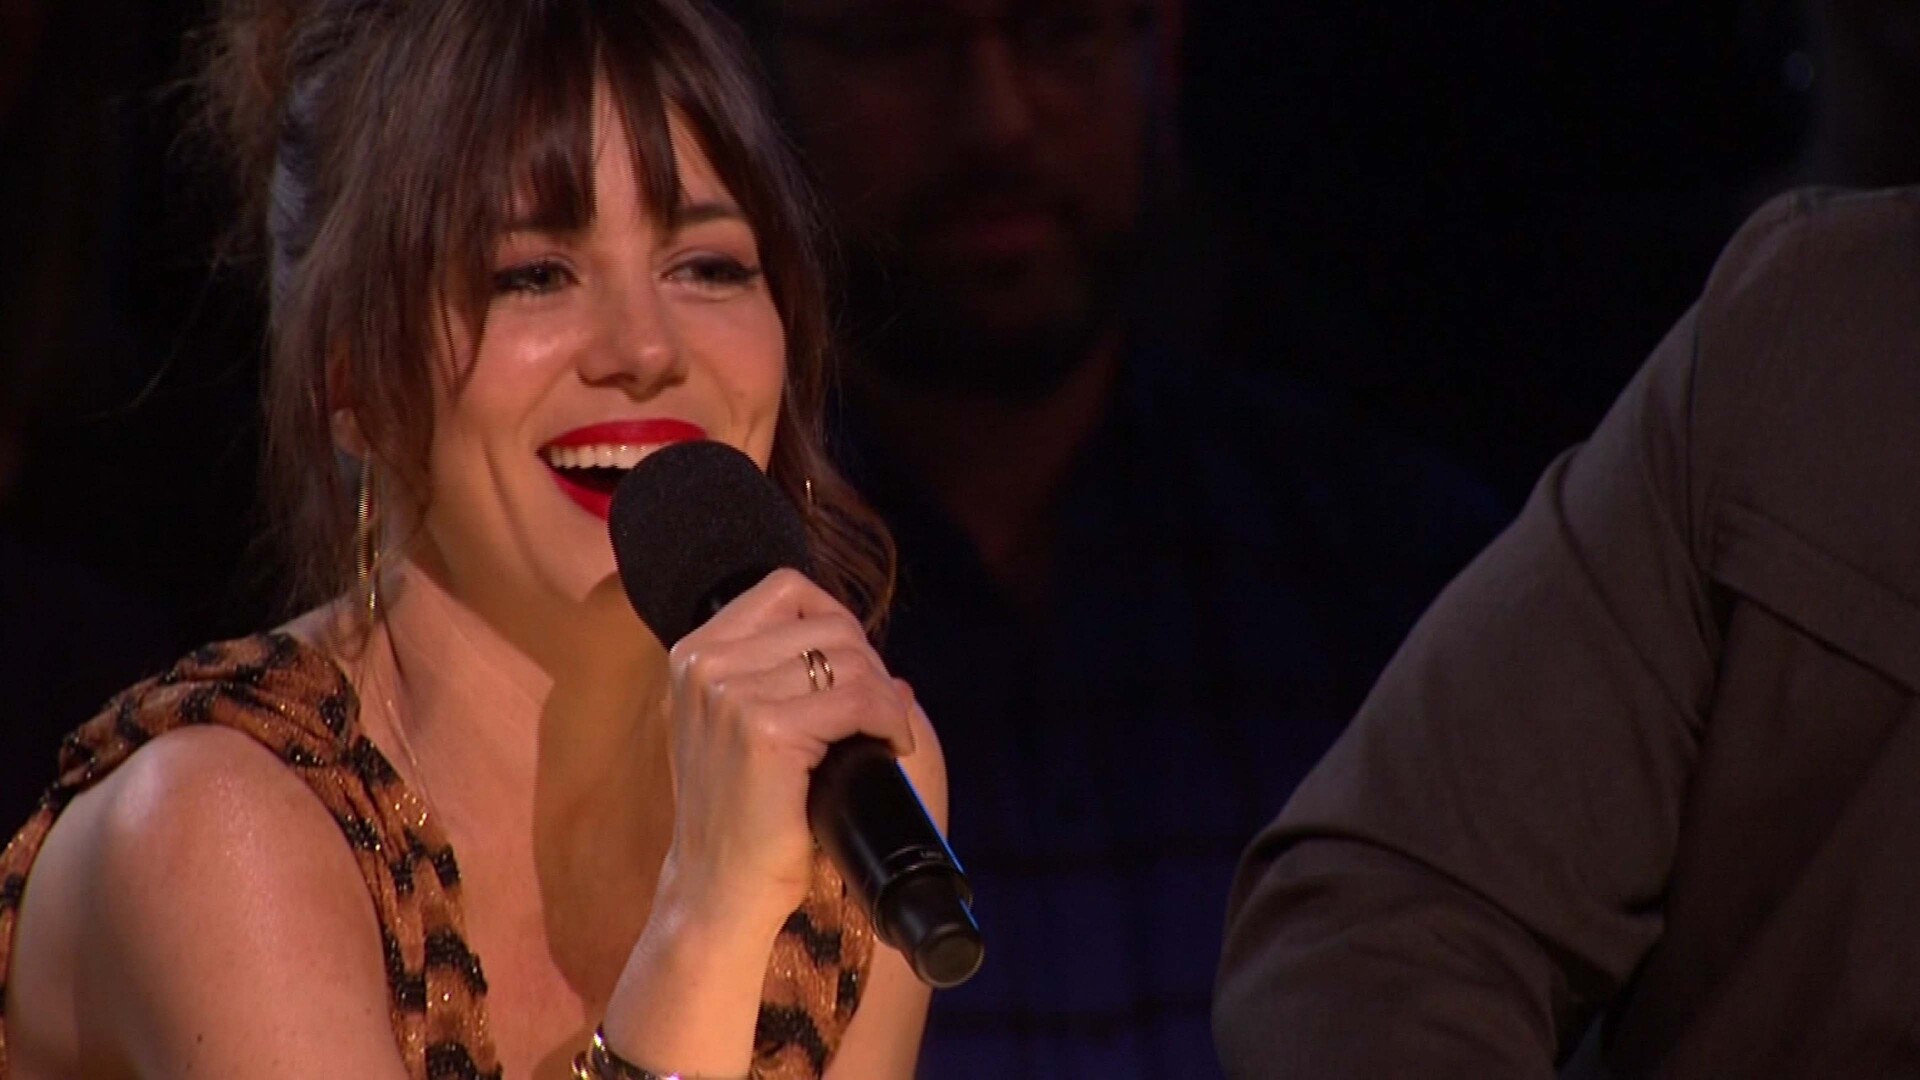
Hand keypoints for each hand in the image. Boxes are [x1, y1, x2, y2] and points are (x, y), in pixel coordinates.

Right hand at [654, 568, 914, 932]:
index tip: (855, 672)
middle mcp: (704, 664)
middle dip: (870, 665)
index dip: (837, 622)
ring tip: (887, 733)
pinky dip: (889, 720)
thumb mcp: (742, 732)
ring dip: (884, 696)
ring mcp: (730, 695)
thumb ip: (787, 685)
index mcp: (693, 654)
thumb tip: (890, 671)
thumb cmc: (739, 815)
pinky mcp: (765, 732)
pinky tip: (892, 745)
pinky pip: (858, 700)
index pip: (786, 589)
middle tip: (881, 714)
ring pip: (849, 659)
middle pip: (826, 623)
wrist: (717, 889)